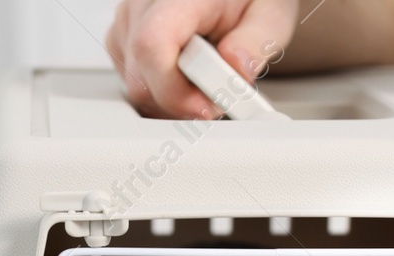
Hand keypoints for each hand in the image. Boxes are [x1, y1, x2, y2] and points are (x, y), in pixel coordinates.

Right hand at [106, 0, 296, 117]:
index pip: (152, 47)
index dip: (176, 91)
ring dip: (173, 99)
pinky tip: (187, 77)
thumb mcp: (270, 15)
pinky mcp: (122, 40)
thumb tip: (235, 68)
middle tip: (218, 93)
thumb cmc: (248, 0)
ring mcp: (127, 22)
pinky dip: (162, 93)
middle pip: (142, 78)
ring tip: (206, 79)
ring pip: (136, 88)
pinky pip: (134, 84)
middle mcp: (142, 4)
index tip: (207, 106)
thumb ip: (256, 42)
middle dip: (182, 101)